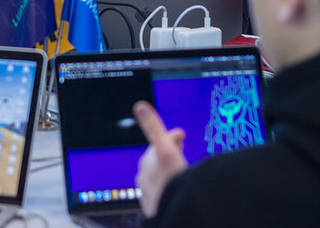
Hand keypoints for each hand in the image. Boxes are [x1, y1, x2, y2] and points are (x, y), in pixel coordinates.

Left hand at [133, 101, 187, 217]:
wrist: (175, 213)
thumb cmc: (171, 184)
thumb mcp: (165, 151)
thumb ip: (153, 128)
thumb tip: (139, 106)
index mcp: (147, 162)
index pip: (158, 144)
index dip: (171, 137)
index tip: (181, 134)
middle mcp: (145, 177)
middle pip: (157, 158)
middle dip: (168, 150)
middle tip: (180, 145)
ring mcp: (150, 192)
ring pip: (158, 174)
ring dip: (168, 167)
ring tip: (179, 165)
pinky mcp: (156, 206)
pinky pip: (162, 189)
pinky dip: (169, 182)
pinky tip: (175, 186)